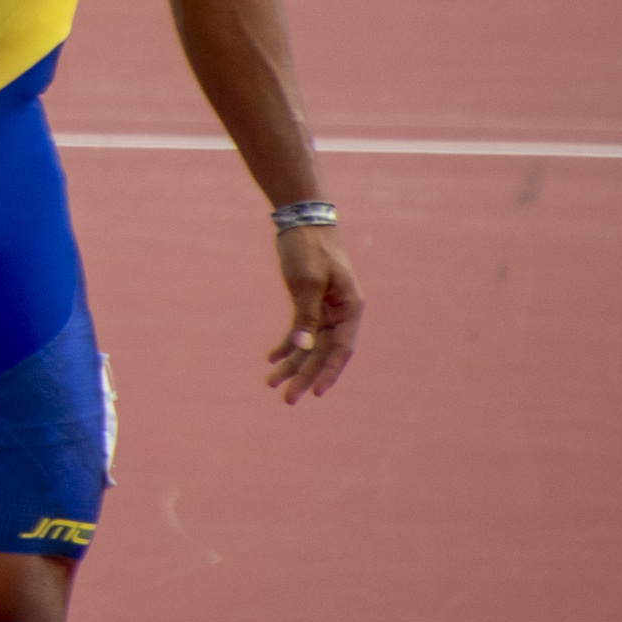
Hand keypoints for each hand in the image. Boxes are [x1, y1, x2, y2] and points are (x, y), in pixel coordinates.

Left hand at [263, 226, 360, 402]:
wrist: (302, 222)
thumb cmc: (309, 249)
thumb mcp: (306, 282)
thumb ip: (305, 315)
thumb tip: (302, 346)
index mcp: (350, 308)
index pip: (341, 349)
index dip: (328, 373)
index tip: (314, 393)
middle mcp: (342, 313)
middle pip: (323, 352)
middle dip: (304, 375)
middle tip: (286, 399)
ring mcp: (327, 310)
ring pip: (311, 345)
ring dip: (292, 364)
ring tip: (271, 382)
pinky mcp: (311, 304)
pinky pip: (301, 331)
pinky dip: (287, 345)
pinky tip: (271, 358)